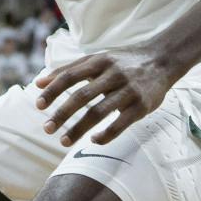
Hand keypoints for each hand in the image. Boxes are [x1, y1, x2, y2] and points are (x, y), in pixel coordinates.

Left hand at [34, 47, 178, 145]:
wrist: (163, 60)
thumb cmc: (122, 62)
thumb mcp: (96, 60)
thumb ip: (68, 70)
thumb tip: (38, 83)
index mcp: (99, 62)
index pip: (70, 76)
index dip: (53, 91)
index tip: (38, 106)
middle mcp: (114, 74)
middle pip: (82, 96)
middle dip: (62, 114)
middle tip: (47, 129)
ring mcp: (129, 90)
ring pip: (99, 112)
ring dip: (79, 128)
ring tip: (63, 141)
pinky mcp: (142, 105)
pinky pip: (121, 123)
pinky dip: (105, 134)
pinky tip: (93, 140)